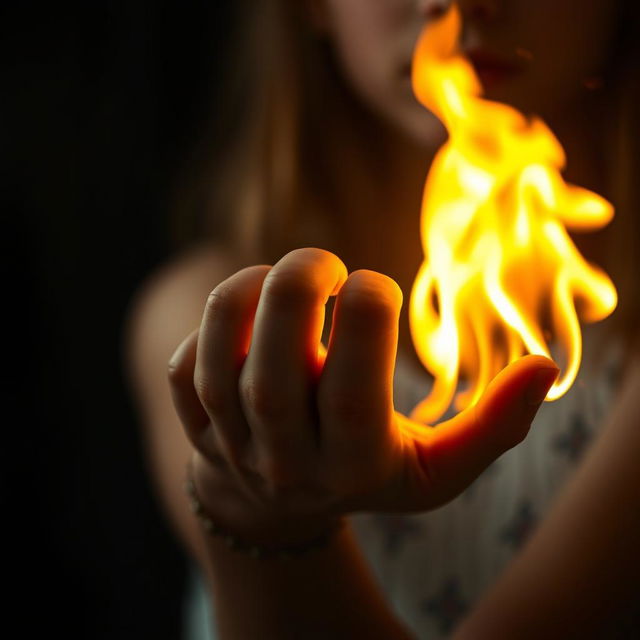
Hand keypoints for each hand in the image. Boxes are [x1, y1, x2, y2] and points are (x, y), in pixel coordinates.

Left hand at [168, 248, 557, 545]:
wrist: (277, 506)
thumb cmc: (366, 469)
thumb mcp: (437, 467)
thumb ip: (494, 426)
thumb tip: (543, 366)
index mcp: (353, 465)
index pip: (354, 395)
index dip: (368, 321)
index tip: (377, 284)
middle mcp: (286, 459)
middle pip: (277, 378)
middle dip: (297, 293)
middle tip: (325, 263)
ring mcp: (233, 444)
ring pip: (218, 366)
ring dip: (242, 299)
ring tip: (278, 277)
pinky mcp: (194, 426)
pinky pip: (186, 370)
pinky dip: (207, 329)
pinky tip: (245, 315)